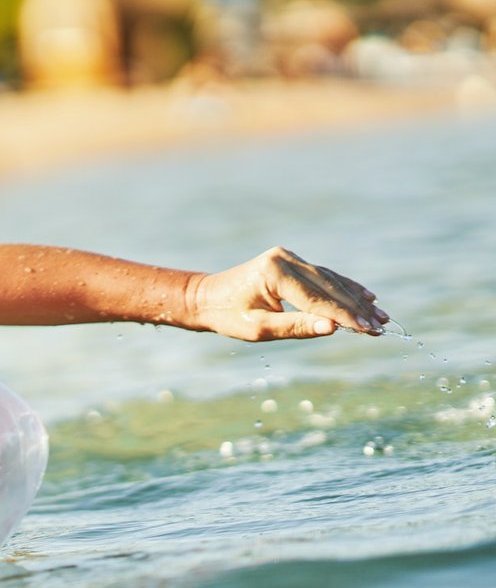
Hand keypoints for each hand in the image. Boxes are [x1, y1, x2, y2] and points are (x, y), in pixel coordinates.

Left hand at [185, 246, 388, 340]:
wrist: (206, 298)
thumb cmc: (228, 317)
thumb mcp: (258, 329)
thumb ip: (295, 326)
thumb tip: (332, 328)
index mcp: (274, 273)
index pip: (317, 299)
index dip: (345, 316)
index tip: (369, 330)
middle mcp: (284, 259)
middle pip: (329, 287)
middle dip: (356, 308)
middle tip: (382, 326)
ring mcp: (289, 258)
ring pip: (330, 279)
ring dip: (356, 297)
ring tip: (381, 315)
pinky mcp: (291, 262)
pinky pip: (324, 276)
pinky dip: (344, 288)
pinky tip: (366, 297)